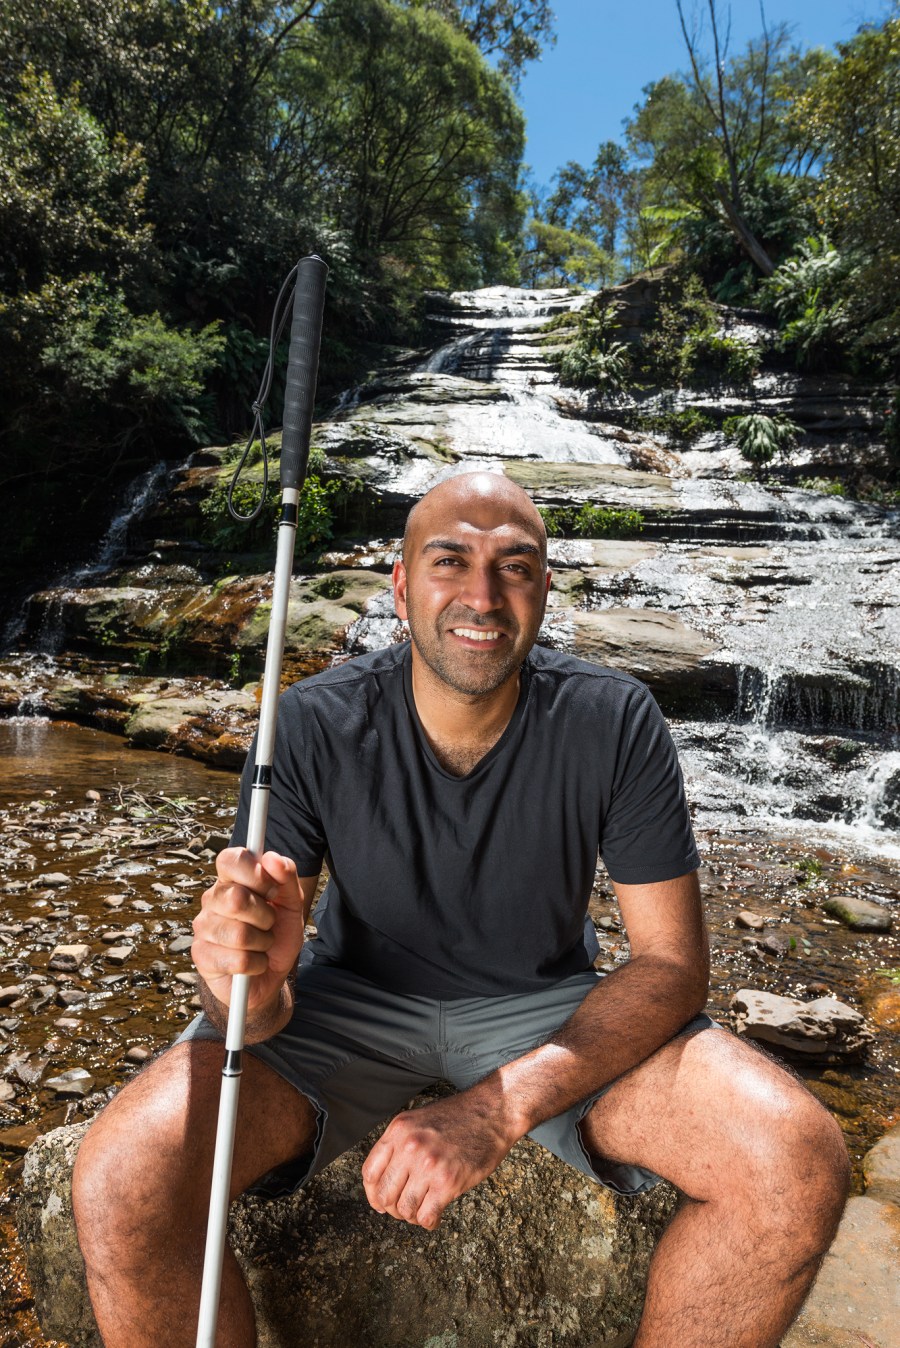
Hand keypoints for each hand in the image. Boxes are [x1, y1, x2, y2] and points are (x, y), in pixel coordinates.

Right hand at [191, 847, 305, 1016]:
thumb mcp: (292, 904)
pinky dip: (257, 964)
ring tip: (261, 945)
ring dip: (262, 943)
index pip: (230, 859)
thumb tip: (272, 858)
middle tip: (268, 923)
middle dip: (266, 916)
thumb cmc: (277, 934)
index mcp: (231, 879)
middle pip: (236, 899)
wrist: (270, 975)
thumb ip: (287, 877)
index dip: (255, 873)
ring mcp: (203, 928)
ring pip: (239, 934)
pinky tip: (253, 963)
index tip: (272, 890)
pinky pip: (238, 960)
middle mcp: (211, 900)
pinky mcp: (201, 956)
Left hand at [361, 1091, 517, 1229]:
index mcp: (398, 1130)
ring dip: (412, 1216)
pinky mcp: (448, 1182)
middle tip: (405, 1209)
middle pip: (385, 1194)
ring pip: (404, 1209)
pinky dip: (428, 1222)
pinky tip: (435, 1217)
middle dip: (392, 1209)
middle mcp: (409, 1147)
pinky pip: (426, 1216)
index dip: (373, 1194)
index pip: (370, 1173)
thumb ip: (399, 1144)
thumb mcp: (418, 1120)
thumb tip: (384, 1179)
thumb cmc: (457, 1118)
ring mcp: (428, 1165)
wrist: (492, 1112)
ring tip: (422, 1211)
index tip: (381, 1202)